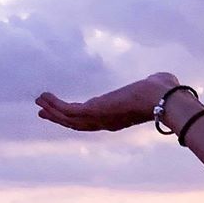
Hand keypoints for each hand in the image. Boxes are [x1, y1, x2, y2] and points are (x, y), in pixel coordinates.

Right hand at [36, 71, 182, 132]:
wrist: (165, 98)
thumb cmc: (165, 92)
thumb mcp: (156, 87)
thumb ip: (155, 83)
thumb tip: (163, 78)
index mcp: (118, 118)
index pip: (92, 121)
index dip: (76, 118)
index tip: (65, 112)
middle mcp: (106, 122)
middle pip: (76, 124)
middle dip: (58, 118)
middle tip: (42, 112)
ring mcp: (99, 118)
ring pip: (69, 119)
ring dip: (52, 111)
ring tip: (38, 102)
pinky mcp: (94, 111)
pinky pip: (68, 110)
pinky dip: (54, 105)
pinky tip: (43, 97)